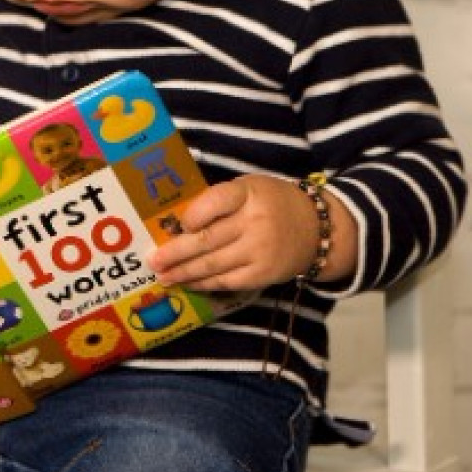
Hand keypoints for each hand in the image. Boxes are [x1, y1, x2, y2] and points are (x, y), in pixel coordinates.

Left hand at [148, 174, 355, 291]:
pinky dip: (204, 284)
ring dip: (184, 272)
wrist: (318, 229)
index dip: (192, 215)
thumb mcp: (248, 188)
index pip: (215, 202)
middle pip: (207, 239)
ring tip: (162, 276)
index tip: (176, 225)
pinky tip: (187, 283)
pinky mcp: (263, 275)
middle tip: (153, 260)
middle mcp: (254, 222)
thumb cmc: (271, 203)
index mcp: (248, 193)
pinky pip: (227, 281)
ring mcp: (259, 251)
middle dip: (175, 252)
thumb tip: (177, 221)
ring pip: (213, 265)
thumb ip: (218, 200)